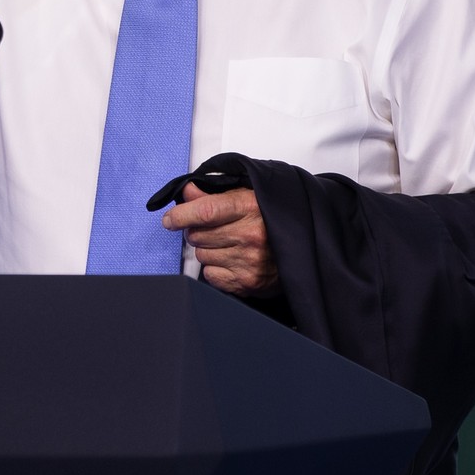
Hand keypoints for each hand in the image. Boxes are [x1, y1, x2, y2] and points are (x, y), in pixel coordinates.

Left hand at [162, 183, 280, 296]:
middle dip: (196, 231)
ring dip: (207, 250)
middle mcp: (250, 235)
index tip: (170, 219)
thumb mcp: (247, 196)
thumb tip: (187, 192)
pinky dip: (215, 268)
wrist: (304, 246)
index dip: (181, 215)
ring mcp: (249, 261)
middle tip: (212, 229)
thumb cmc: (272, 218)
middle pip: (198, 235)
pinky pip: (210, 275)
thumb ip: (213, 194)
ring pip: (201, 256)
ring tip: (227, 244)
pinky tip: (231, 260)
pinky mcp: (248, 282)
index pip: (205, 211)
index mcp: (250, 208)